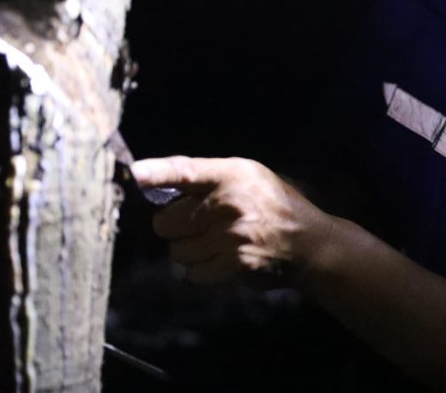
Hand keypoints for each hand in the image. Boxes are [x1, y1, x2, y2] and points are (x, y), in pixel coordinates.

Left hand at [131, 156, 333, 285]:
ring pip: (177, 251)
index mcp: (232, 174)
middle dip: (175, 226)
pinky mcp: (234, 265)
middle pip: (165, 222)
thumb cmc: (272, 205)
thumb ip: (205, 178)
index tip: (135, 173)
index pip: (186, 171)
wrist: (310, 244)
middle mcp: (229, 203)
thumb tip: (152, 183)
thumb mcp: (248, 177)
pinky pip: (194, 274)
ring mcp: (231, 237)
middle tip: (198, 223)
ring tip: (217, 242)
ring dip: (190, 250)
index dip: (159, 172)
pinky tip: (224, 259)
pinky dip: (203, 270)